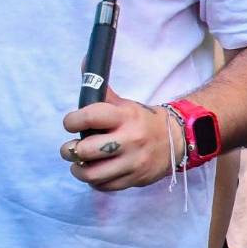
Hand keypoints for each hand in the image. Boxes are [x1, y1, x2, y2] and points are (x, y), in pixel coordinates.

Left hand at [60, 88, 180, 190]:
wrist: (177, 139)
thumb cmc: (142, 120)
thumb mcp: (125, 104)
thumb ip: (101, 90)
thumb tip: (85, 62)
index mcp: (124, 116)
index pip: (87, 117)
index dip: (71, 121)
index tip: (71, 124)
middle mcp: (129, 139)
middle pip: (85, 150)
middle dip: (69, 150)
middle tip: (71, 148)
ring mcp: (133, 161)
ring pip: (92, 173)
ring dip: (78, 169)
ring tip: (79, 164)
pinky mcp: (135, 178)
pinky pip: (105, 186)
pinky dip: (95, 181)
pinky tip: (96, 173)